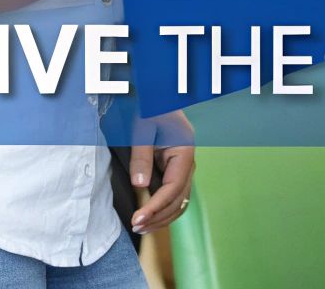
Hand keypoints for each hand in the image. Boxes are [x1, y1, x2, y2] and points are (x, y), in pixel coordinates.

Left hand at [127, 110, 195, 234]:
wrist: (156, 97)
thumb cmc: (151, 107)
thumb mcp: (142, 128)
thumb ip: (142, 155)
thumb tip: (141, 184)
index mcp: (185, 152)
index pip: (173, 189)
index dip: (156, 207)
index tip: (139, 218)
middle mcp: (187, 163)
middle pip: (178, 200)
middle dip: (159, 217)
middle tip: (137, 227)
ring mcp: (182, 168)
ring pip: (178, 201)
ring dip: (162, 217)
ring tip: (141, 227)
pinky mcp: (174, 170)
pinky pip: (172, 195)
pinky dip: (162, 208)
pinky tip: (148, 216)